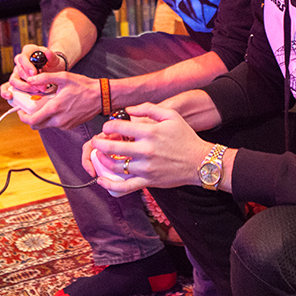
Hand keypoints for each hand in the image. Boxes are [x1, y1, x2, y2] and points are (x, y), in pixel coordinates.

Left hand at [1, 47, 95, 128]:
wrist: (101, 96)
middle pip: (37, 126)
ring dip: (43, 117)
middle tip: (30, 109)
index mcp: (54, 108)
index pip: (32, 120)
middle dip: (31, 118)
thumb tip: (30, 80)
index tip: (20, 111)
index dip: (23, 117)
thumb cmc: (83, 86)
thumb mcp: (63, 77)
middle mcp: (58, 120)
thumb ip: (44, 78)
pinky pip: (56, 124)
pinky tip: (58, 106)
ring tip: (46, 104)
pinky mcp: (70, 126)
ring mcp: (65, 124)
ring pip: (47, 124)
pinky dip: (53, 118)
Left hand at [82, 102, 211, 195]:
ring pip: (115, 166)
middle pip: (112, 147)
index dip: (108, 126)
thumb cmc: (185, 137)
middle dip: (98, 143)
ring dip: (102, 160)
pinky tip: (101, 181)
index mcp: (149, 132)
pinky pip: (125, 186)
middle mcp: (145, 150)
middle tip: (96, 141)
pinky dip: (110, 185)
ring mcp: (146, 168)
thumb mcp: (171, 115)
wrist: (200, 162)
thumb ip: (148, 108)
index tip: (107, 127)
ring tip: (99, 156)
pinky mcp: (148, 181)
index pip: (119, 127)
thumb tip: (129, 110)